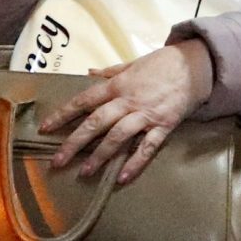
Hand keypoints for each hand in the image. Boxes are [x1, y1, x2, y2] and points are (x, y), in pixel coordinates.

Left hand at [38, 40, 214, 183]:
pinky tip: (122, 178)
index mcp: (117, 85)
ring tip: (85, 172)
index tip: (45, 128)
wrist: (195, 65)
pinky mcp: (164, 125)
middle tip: (57, 161)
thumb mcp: (133, 63)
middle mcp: (128, 101)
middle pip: (96, 123)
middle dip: (75, 143)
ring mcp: (146, 114)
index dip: (63, 114)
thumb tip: (88, 73)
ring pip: (118, 137)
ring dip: (101, 156)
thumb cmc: (162, 63)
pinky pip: (148, 147)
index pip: (84, 100)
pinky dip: (135, 163)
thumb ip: (111, 72)